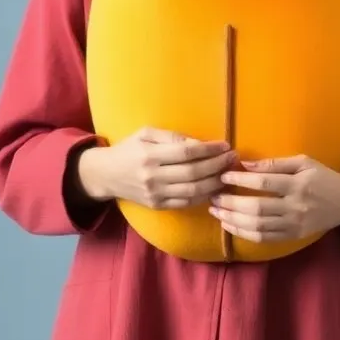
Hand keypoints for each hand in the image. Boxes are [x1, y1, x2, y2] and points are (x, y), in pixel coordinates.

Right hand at [77, 128, 235, 209]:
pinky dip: (204, 196)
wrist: (106, 175)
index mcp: (149, 155)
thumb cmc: (128, 149)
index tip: (225, 145)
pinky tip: (215, 187)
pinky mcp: (158, 206)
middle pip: (193, 173)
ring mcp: (156, 194)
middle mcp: (152, 177)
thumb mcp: (145, 133)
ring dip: (215, 182)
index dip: (209, 149)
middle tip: (233, 158)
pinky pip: (186, 203)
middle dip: (217, 165)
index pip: (186, 153)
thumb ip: (171, 137)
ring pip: (193, 191)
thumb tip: (198, 143)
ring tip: (229, 173)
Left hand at [209, 155, 339, 243]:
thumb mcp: (303, 162)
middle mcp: (296, 207)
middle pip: (258, 208)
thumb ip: (275, 164)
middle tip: (213, 197)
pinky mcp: (292, 237)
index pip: (265, 183)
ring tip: (216, 212)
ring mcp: (294, 225)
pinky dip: (244, 233)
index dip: (241, 180)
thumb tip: (246, 165)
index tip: (223, 176)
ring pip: (258, 227)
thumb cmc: (322, 176)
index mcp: (298, 184)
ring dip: (233, 221)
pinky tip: (230, 225)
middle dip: (231, 204)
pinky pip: (264, 238)